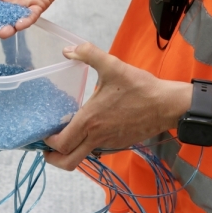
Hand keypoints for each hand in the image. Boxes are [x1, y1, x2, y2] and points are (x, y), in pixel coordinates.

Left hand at [42, 42, 190, 170]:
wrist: (168, 105)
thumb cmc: (140, 87)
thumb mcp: (112, 65)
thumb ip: (88, 54)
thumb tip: (67, 50)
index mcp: (90, 121)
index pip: (61, 144)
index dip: (48, 142)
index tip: (43, 132)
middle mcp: (96, 137)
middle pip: (68, 162)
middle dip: (52, 158)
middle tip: (46, 146)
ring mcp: (108, 144)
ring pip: (82, 159)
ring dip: (69, 153)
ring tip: (63, 137)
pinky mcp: (119, 144)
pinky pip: (96, 151)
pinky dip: (85, 146)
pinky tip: (85, 130)